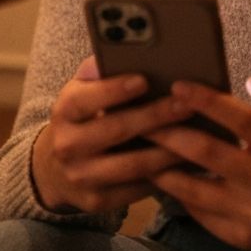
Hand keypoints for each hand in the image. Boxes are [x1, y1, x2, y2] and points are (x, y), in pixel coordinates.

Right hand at [31, 56, 193, 213]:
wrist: (54, 167)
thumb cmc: (83, 115)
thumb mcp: (82, 89)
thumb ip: (97, 70)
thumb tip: (117, 49)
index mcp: (65, 111)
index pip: (87, 99)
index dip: (115, 90)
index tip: (144, 79)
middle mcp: (68, 146)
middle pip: (116, 130)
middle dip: (155, 116)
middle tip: (186, 104)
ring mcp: (82, 177)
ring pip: (132, 165)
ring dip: (167, 150)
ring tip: (196, 134)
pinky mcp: (97, 201)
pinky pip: (136, 189)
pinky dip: (163, 175)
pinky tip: (186, 161)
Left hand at [148, 73, 250, 250]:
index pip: (238, 118)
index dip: (206, 100)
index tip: (178, 86)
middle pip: (207, 152)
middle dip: (170, 133)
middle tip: (145, 118)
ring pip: (195, 188)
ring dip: (164, 169)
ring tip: (142, 151)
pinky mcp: (242, 236)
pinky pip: (200, 213)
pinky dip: (179, 195)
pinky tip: (163, 179)